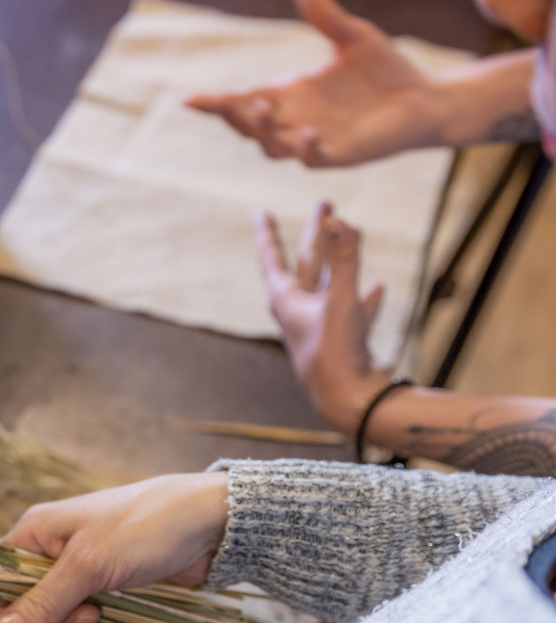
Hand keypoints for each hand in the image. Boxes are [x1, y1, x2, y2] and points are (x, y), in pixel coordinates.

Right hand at [0, 472, 228, 622]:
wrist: (210, 524)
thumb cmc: (143, 528)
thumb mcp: (89, 565)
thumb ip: (44, 602)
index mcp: (36, 534)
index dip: (8, 612)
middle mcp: (54, 555)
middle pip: (34, 614)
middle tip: (94, 618)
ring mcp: (85, 577)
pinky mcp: (114, 596)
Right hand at [185, 0, 444, 166]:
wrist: (424, 98)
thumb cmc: (385, 70)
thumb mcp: (352, 37)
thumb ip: (326, 18)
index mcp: (289, 95)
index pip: (241, 101)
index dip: (214, 103)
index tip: (188, 99)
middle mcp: (293, 121)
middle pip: (247, 126)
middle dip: (232, 116)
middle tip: (224, 103)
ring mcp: (312, 141)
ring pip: (272, 147)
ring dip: (263, 131)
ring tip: (262, 109)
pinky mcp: (338, 155)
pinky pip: (313, 158)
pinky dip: (306, 148)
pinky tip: (309, 133)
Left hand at [256, 203, 389, 436]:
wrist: (350, 403)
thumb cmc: (335, 355)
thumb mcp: (340, 301)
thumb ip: (344, 260)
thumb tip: (338, 219)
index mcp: (286, 302)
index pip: (272, 258)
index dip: (267, 233)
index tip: (260, 212)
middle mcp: (299, 313)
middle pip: (307, 264)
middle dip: (317, 234)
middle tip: (324, 203)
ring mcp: (321, 327)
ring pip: (331, 284)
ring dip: (340, 261)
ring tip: (350, 235)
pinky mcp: (343, 341)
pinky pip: (354, 310)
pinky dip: (364, 297)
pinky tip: (377, 287)